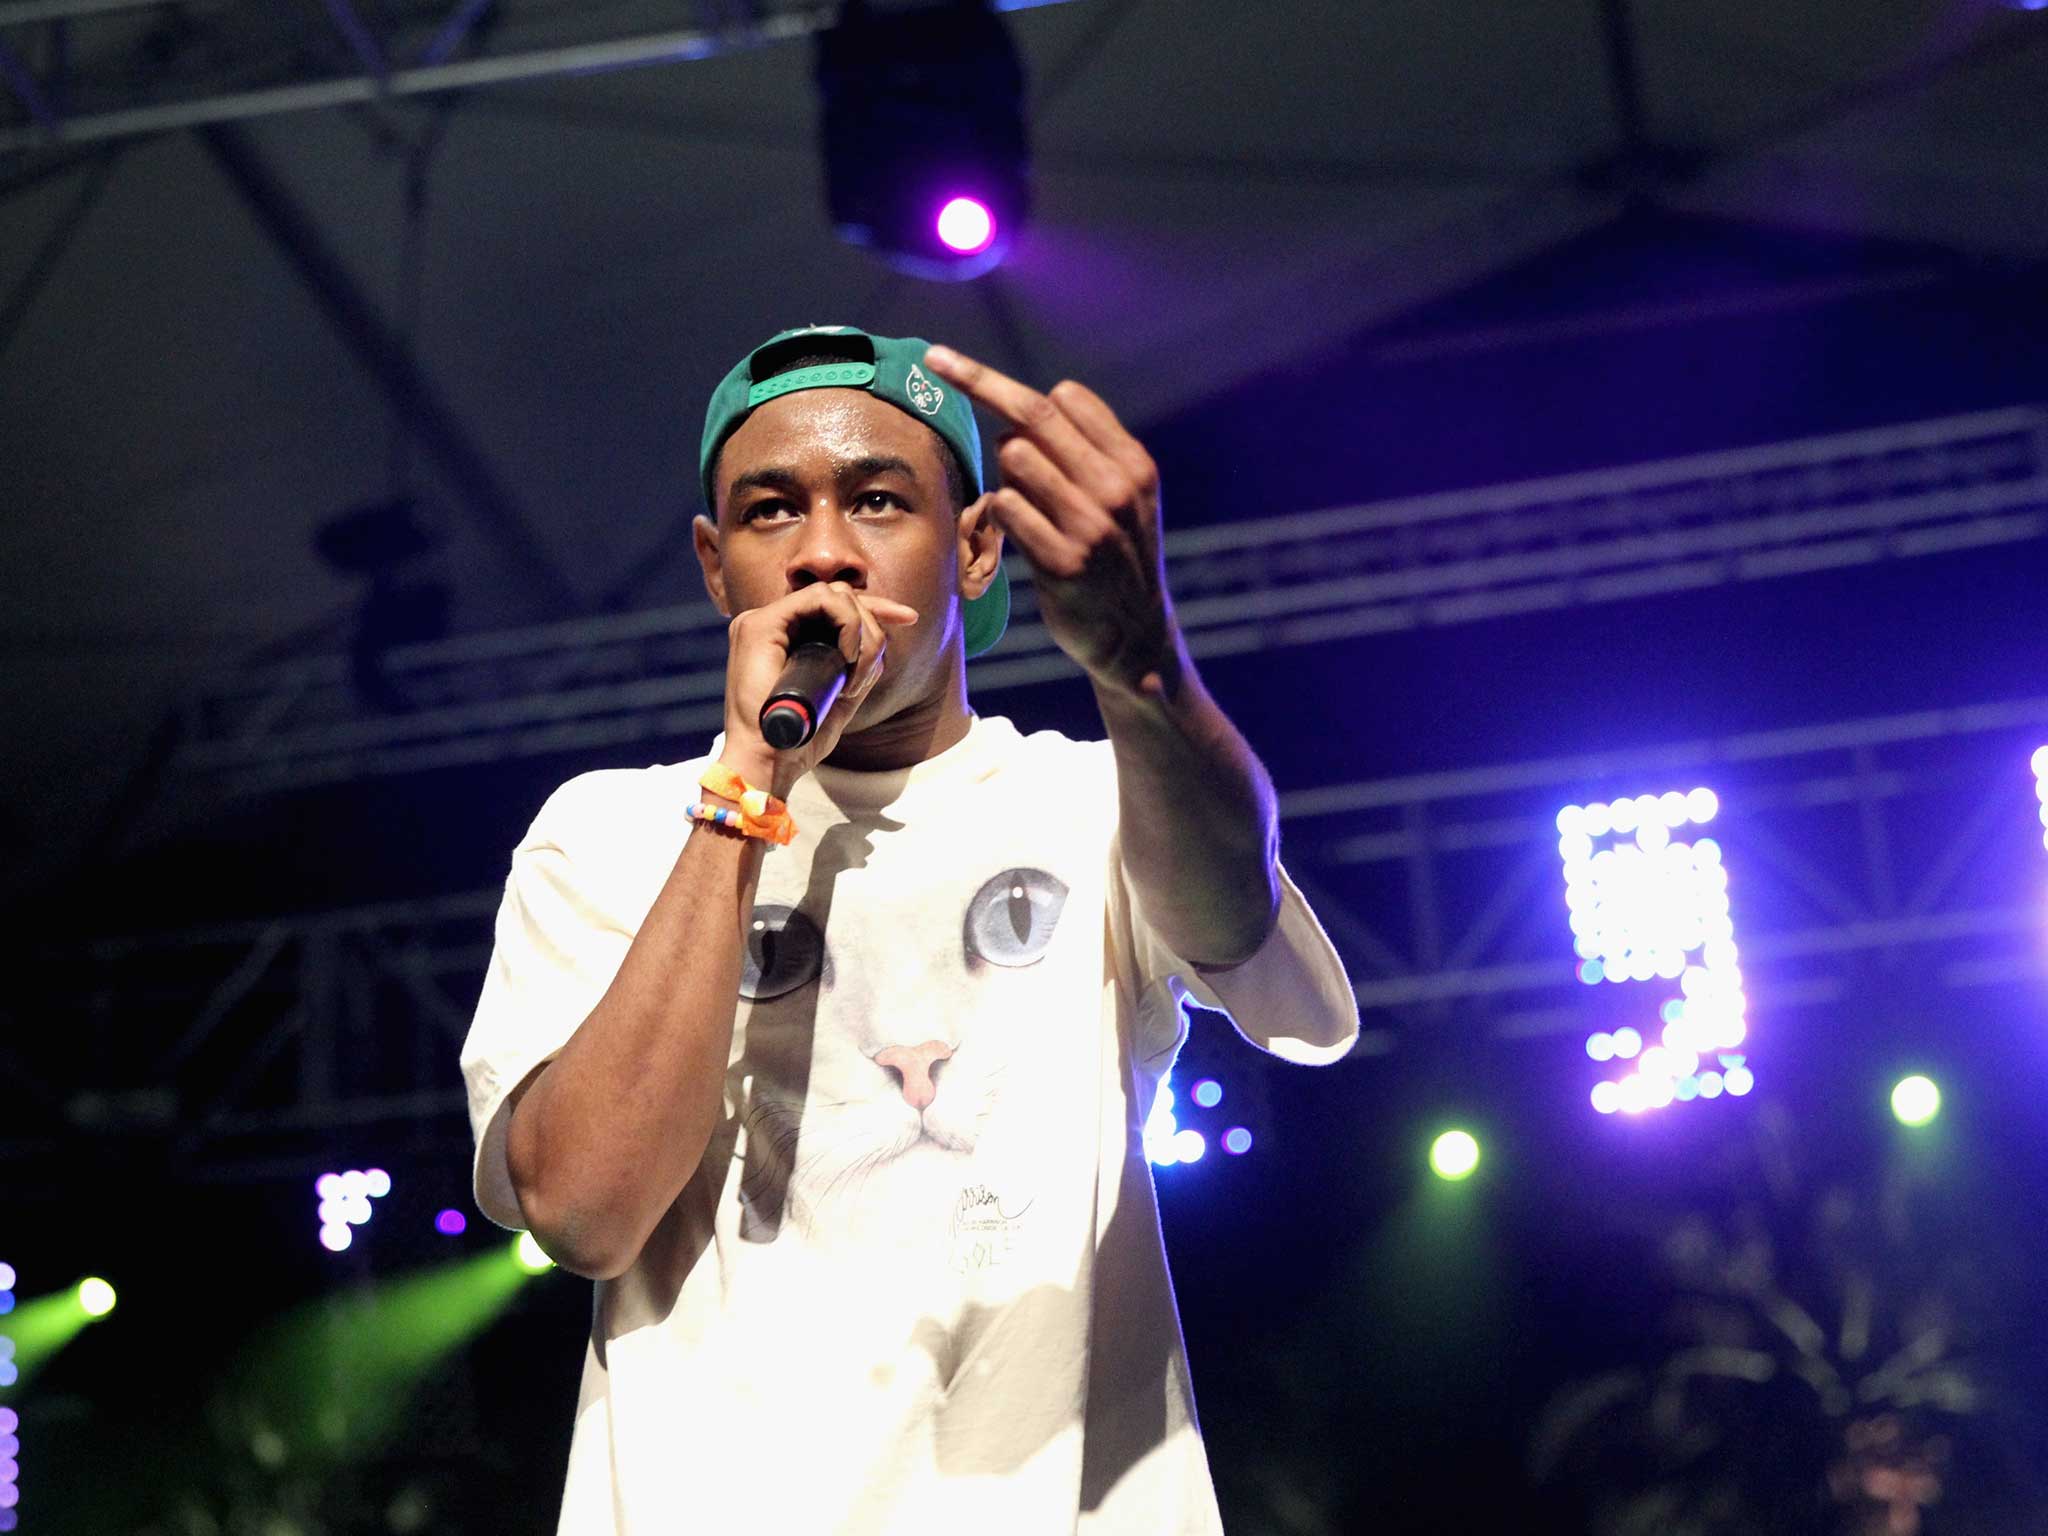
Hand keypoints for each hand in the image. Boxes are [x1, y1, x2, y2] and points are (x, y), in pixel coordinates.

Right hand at [719, 582, 919, 791]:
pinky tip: (848, 656)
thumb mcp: (839, 700)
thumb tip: (878, 651)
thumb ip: (855, 672)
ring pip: (833, 595)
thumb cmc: (800, 741)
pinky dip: (846, 623)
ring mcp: (763, 621)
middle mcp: (774, 625)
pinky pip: (819, 599)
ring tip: (855, 674)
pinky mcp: (760, 624)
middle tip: (871, 666)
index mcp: (787, 639)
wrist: (769, 762)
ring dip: (861, 630)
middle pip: (839, 597)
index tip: (909, 618)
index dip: (876, 608)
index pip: (836, 607)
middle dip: (873, 624)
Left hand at [922, 345, 1182, 698]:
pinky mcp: (1063, 563)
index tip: (963, 370)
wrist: (1136, 637)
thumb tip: (1017, 417)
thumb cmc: (1116, 557)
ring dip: (1003, 473)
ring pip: (1015, 457)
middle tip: (933, 358)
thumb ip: (1086, 455)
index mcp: (1133, 465)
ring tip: (1024, 504)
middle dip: (976, 380)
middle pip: (1033, 414)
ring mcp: (1091, 527)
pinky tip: (1016, 530)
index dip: (1012, 388)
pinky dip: (999, 511)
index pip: (1066, 398)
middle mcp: (1116, 489)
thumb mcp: (1123, 499)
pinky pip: (1006, 507)